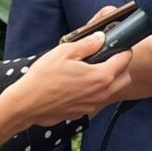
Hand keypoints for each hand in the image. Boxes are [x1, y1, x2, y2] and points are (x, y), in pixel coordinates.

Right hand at [2, 33, 132, 127]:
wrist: (25, 104)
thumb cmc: (43, 77)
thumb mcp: (64, 52)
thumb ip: (88, 44)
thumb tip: (101, 38)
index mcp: (101, 76)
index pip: (125, 60)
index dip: (123, 50)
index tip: (117, 47)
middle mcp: (101, 93)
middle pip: (125, 78)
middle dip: (121, 67)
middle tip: (106, 59)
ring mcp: (92, 105)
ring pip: (113, 91)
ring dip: (110, 81)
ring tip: (91, 72)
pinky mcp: (83, 112)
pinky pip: (97, 100)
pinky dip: (94, 92)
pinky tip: (79, 86)